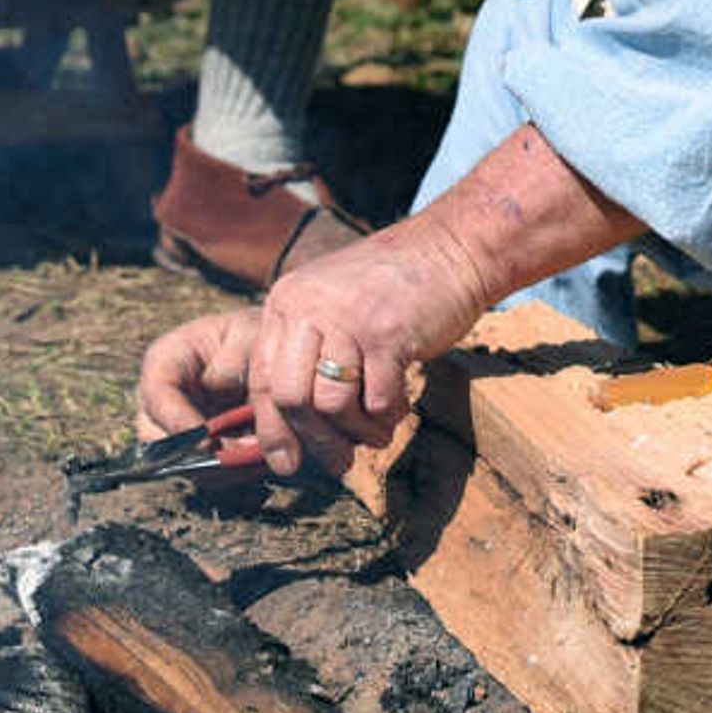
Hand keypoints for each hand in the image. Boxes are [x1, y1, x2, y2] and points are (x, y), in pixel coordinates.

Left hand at [133, 220, 497, 476]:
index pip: (261, 379)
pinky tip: (398, 410)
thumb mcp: (331, 302)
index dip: (271, 429)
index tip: (286, 463)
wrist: (450, 249)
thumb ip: (305, 348)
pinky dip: (386, 417)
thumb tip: (293, 422)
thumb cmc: (391, 286)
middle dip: (312, 441)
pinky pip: (376, 400)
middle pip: (289, 397)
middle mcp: (308, 308)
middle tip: (337, 463)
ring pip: (331, 405)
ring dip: (355, 432)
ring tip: (375, 435)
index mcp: (286, 302)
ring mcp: (348, 320)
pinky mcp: (388, 334)